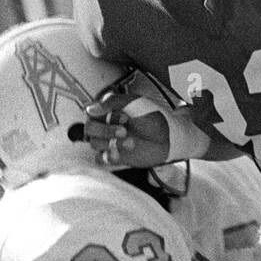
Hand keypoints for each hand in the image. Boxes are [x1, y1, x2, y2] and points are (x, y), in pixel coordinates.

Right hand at [81, 93, 208, 167]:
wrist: (170, 138)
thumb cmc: (155, 117)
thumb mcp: (135, 102)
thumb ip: (112, 102)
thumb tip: (90, 109)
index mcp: (109, 110)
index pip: (91, 113)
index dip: (104, 115)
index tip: (125, 116)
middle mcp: (106, 125)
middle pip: (89, 129)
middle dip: (106, 131)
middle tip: (125, 131)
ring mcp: (110, 141)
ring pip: (95, 144)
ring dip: (112, 143)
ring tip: (132, 142)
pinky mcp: (115, 155)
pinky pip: (100, 159)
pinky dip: (107, 157)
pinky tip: (120, 154)